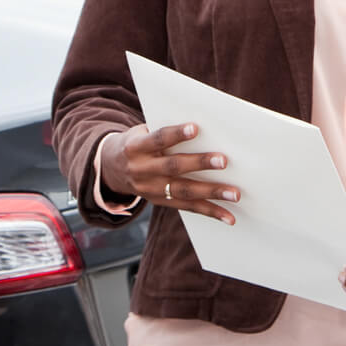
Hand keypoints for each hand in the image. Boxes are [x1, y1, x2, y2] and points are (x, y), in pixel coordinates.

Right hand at [99, 123, 240, 224]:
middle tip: (224, 161)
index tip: (195, 128)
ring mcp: (150, 189)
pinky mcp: (160, 202)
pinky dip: (210, 212)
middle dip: (200, 163)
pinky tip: (229, 216)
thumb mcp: (142, 132)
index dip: (175, 134)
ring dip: (211, 193)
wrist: (111, 168)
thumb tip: (205, 130)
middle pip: (173, 166)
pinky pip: (187, 207)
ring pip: (184, 191)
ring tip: (234, 194)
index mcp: (136, 147)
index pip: (158, 139)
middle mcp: (142, 169)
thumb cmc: (139, 142)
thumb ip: (164, 133)